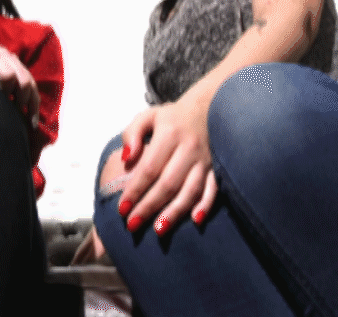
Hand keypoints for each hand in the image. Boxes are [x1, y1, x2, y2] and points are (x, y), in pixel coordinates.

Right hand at [0, 43, 39, 127]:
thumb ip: (8, 93)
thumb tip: (29, 118)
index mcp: (8, 59)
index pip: (30, 81)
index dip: (33, 103)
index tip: (31, 124)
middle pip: (23, 79)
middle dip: (22, 100)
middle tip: (13, 113)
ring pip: (8, 75)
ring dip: (5, 93)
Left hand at [118, 92, 217, 236]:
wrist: (209, 107)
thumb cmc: (172, 117)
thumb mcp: (147, 117)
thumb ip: (132, 134)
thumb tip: (126, 158)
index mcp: (169, 135)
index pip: (149, 167)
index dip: (135, 189)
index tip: (122, 208)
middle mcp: (189, 148)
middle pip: (168, 183)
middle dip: (149, 206)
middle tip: (132, 225)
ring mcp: (205, 160)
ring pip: (190, 190)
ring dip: (175, 212)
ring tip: (159, 230)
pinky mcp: (216, 168)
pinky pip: (213, 189)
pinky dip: (206, 205)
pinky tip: (195, 221)